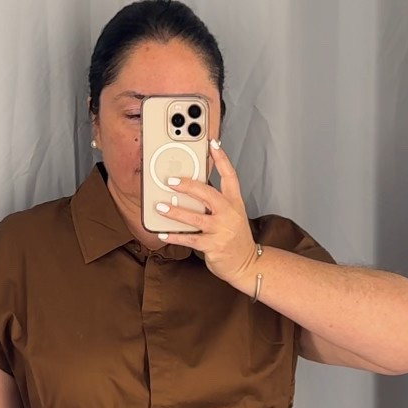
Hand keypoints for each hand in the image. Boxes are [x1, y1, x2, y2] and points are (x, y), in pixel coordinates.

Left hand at [152, 142, 260, 289]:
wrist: (247, 263)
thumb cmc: (235, 238)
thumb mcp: (231, 216)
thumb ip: (215, 203)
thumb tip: (189, 192)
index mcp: (235, 203)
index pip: (230, 176)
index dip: (221, 158)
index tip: (212, 143)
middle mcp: (229, 213)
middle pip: (208, 194)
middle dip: (188, 185)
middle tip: (170, 181)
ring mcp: (222, 230)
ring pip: (195, 217)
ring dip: (176, 211)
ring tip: (161, 207)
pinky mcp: (213, 246)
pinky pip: (190, 239)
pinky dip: (175, 236)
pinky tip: (163, 233)